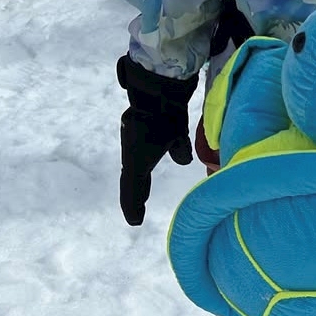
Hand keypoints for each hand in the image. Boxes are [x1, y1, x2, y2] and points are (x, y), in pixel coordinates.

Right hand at [117, 55, 197, 225]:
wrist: (154, 93)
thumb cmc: (167, 118)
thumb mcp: (177, 138)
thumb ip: (180, 151)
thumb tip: (184, 161)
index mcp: (137, 160)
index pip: (134, 188)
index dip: (134, 205)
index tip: (136, 222)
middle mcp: (131, 154)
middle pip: (131, 182)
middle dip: (135, 198)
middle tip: (136, 215)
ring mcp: (131, 142)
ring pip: (134, 168)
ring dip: (137, 182)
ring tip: (141, 196)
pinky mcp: (134, 132)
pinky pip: (138, 156)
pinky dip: (140, 166)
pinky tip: (145, 166)